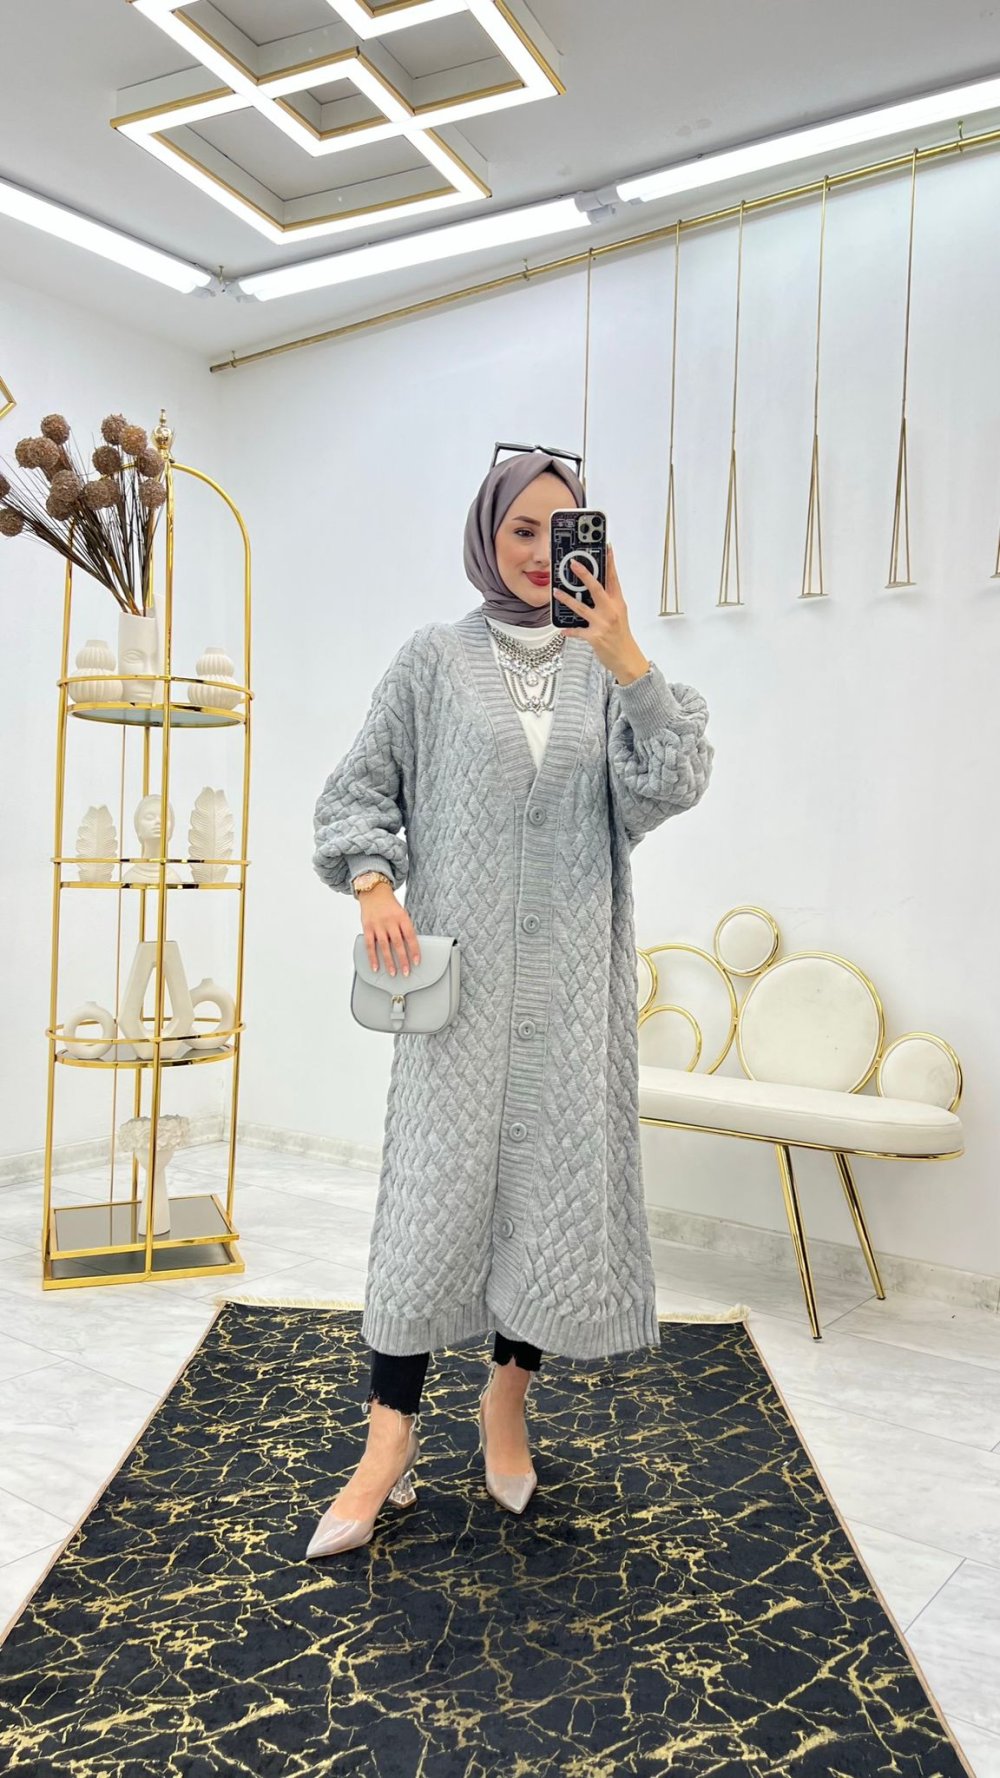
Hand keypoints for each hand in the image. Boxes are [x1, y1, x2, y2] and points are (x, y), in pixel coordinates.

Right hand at [359, 884, 420, 977]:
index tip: (417, 962)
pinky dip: (372, 957)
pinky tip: (375, 966)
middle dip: (403, 959)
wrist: (374, 892)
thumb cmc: (390, 906)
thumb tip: (410, 949)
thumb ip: (404, 930)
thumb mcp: (401, 914)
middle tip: (406, 972)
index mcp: (402, 917)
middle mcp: (390, 921)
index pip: (410, 936)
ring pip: (384, 946)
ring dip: (388, 961)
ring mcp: (378, 925)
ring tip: (393, 973)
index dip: (414, 950)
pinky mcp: (367, 927)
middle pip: (398, 943)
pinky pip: (369, 945)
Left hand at [551, 543, 649, 681]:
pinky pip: (578, 631)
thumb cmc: (621, 635)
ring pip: (582, 608)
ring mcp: (602, 623)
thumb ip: (608, 600)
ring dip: (567, 599)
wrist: (626, 658)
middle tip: (573, 564)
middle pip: (597, 588)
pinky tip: (562, 628)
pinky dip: (569, 630)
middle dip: (584, 575)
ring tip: (556, 592)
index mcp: (618, 603)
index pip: (613, 579)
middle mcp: (611, 611)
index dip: (610, 562)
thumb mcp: (619, 614)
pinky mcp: (595, 637)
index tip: (606, 548)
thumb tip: (593, 587)